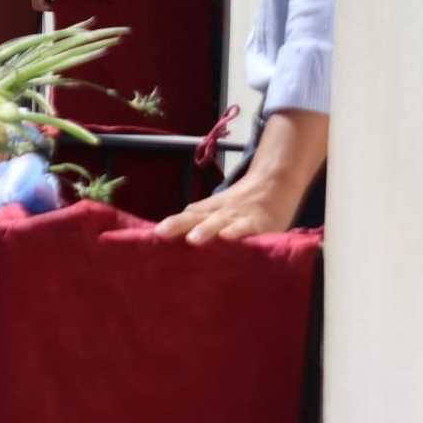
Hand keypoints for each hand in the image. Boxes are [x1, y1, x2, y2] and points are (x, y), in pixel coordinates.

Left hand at [155, 109, 327, 243]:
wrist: (274, 183)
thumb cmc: (240, 203)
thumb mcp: (216, 208)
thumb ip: (196, 219)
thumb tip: (166, 234)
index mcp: (206, 210)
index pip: (183, 217)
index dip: (167, 226)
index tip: (148, 237)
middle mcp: (218, 212)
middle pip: (194, 217)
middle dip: (177, 225)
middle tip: (159, 234)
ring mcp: (237, 216)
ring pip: (219, 222)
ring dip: (206, 230)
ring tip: (192, 240)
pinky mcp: (258, 223)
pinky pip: (246, 228)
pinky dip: (237, 233)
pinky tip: (228, 239)